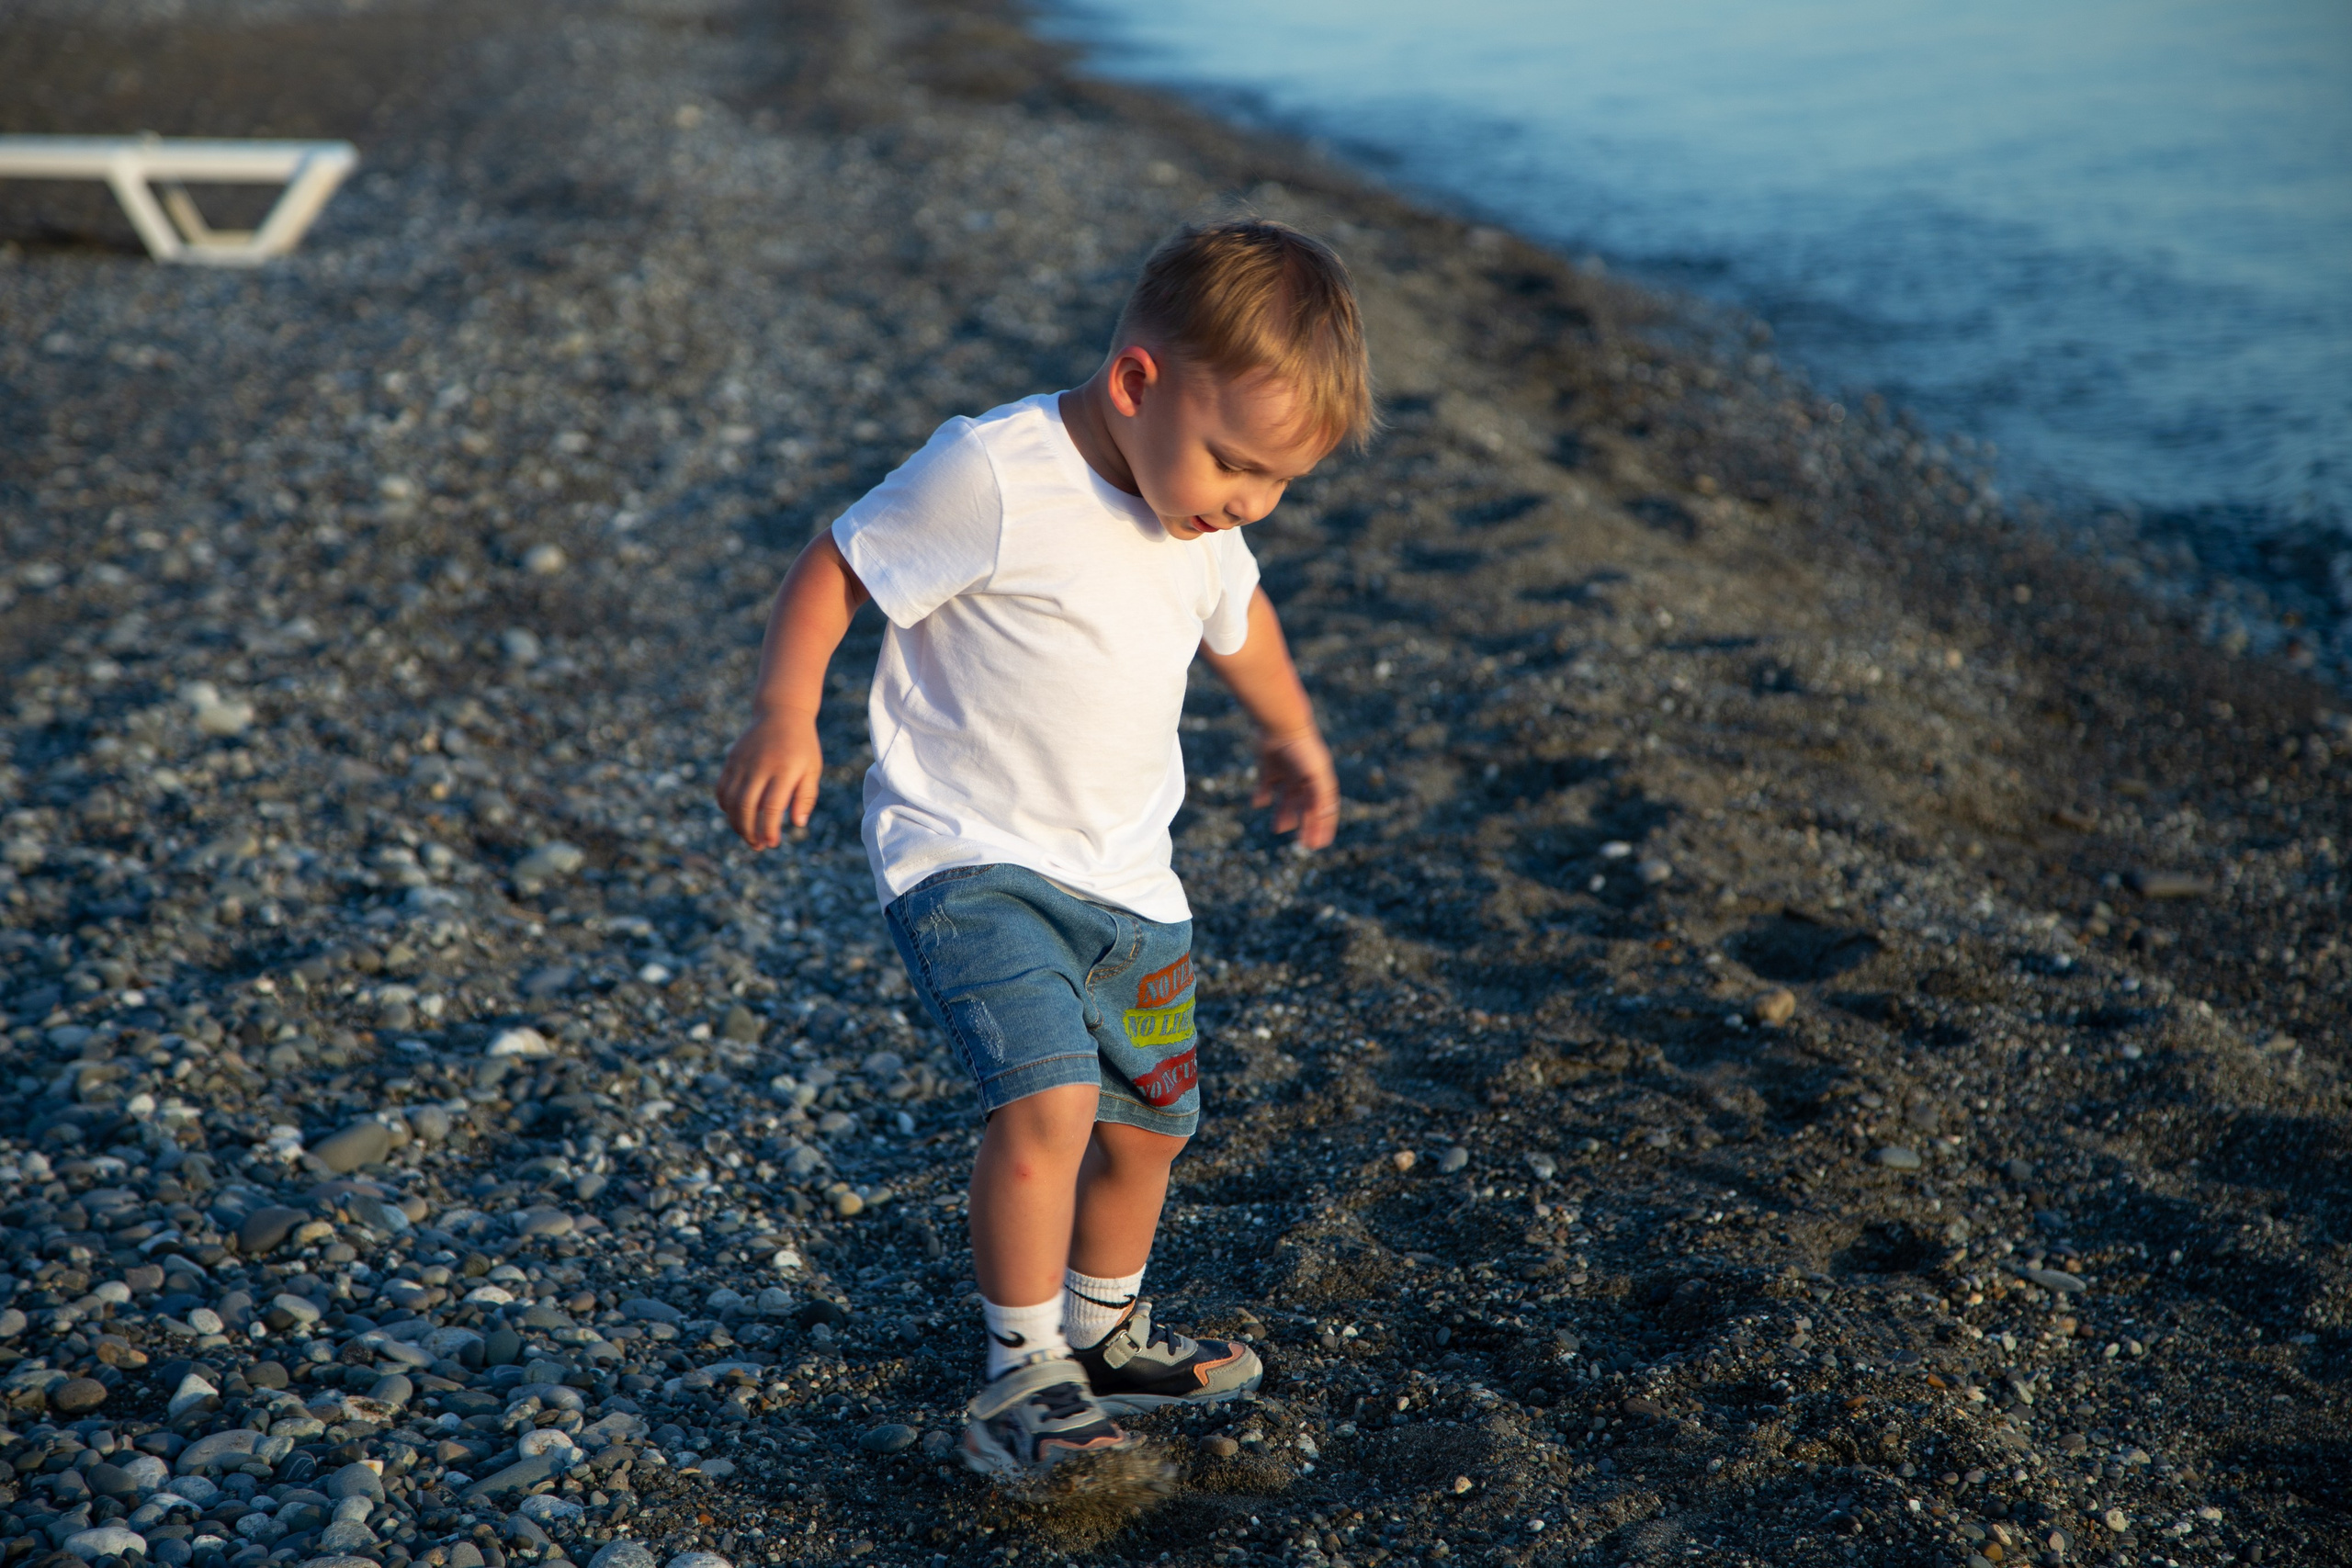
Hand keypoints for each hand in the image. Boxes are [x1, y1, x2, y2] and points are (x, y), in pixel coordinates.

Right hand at [714, 709, 822, 848]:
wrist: (781, 712)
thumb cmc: (802, 745)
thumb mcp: (812, 768)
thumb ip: (806, 796)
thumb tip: (798, 824)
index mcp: (784, 770)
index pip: (772, 807)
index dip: (769, 829)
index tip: (772, 843)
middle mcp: (760, 766)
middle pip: (746, 807)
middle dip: (749, 832)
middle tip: (758, 846)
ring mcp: (742, 762)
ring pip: (731, 801)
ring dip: (736, 823)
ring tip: (748, 836)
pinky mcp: (731, 760)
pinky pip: (722, 789)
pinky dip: (726, 807)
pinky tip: (736, 817)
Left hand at [1253, 726, 1338, 848]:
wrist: (1279, 723)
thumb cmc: (1301, 749)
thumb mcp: (1316, 774)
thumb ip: (1321, 796)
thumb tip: (1324, 818)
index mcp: (1320, 780)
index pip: (1324, 809)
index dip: (1322, 827)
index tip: (1316, 844)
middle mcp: (1305, 777)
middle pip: (1305, 807)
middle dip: (1304, 824)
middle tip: (1300, 844)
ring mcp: (1287, 772)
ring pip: (1286, 799)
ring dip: (1284, 814)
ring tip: (1277, 828)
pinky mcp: (1269, 766)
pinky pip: (1266, 786)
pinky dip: (1262, 796)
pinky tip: (1259, 803)